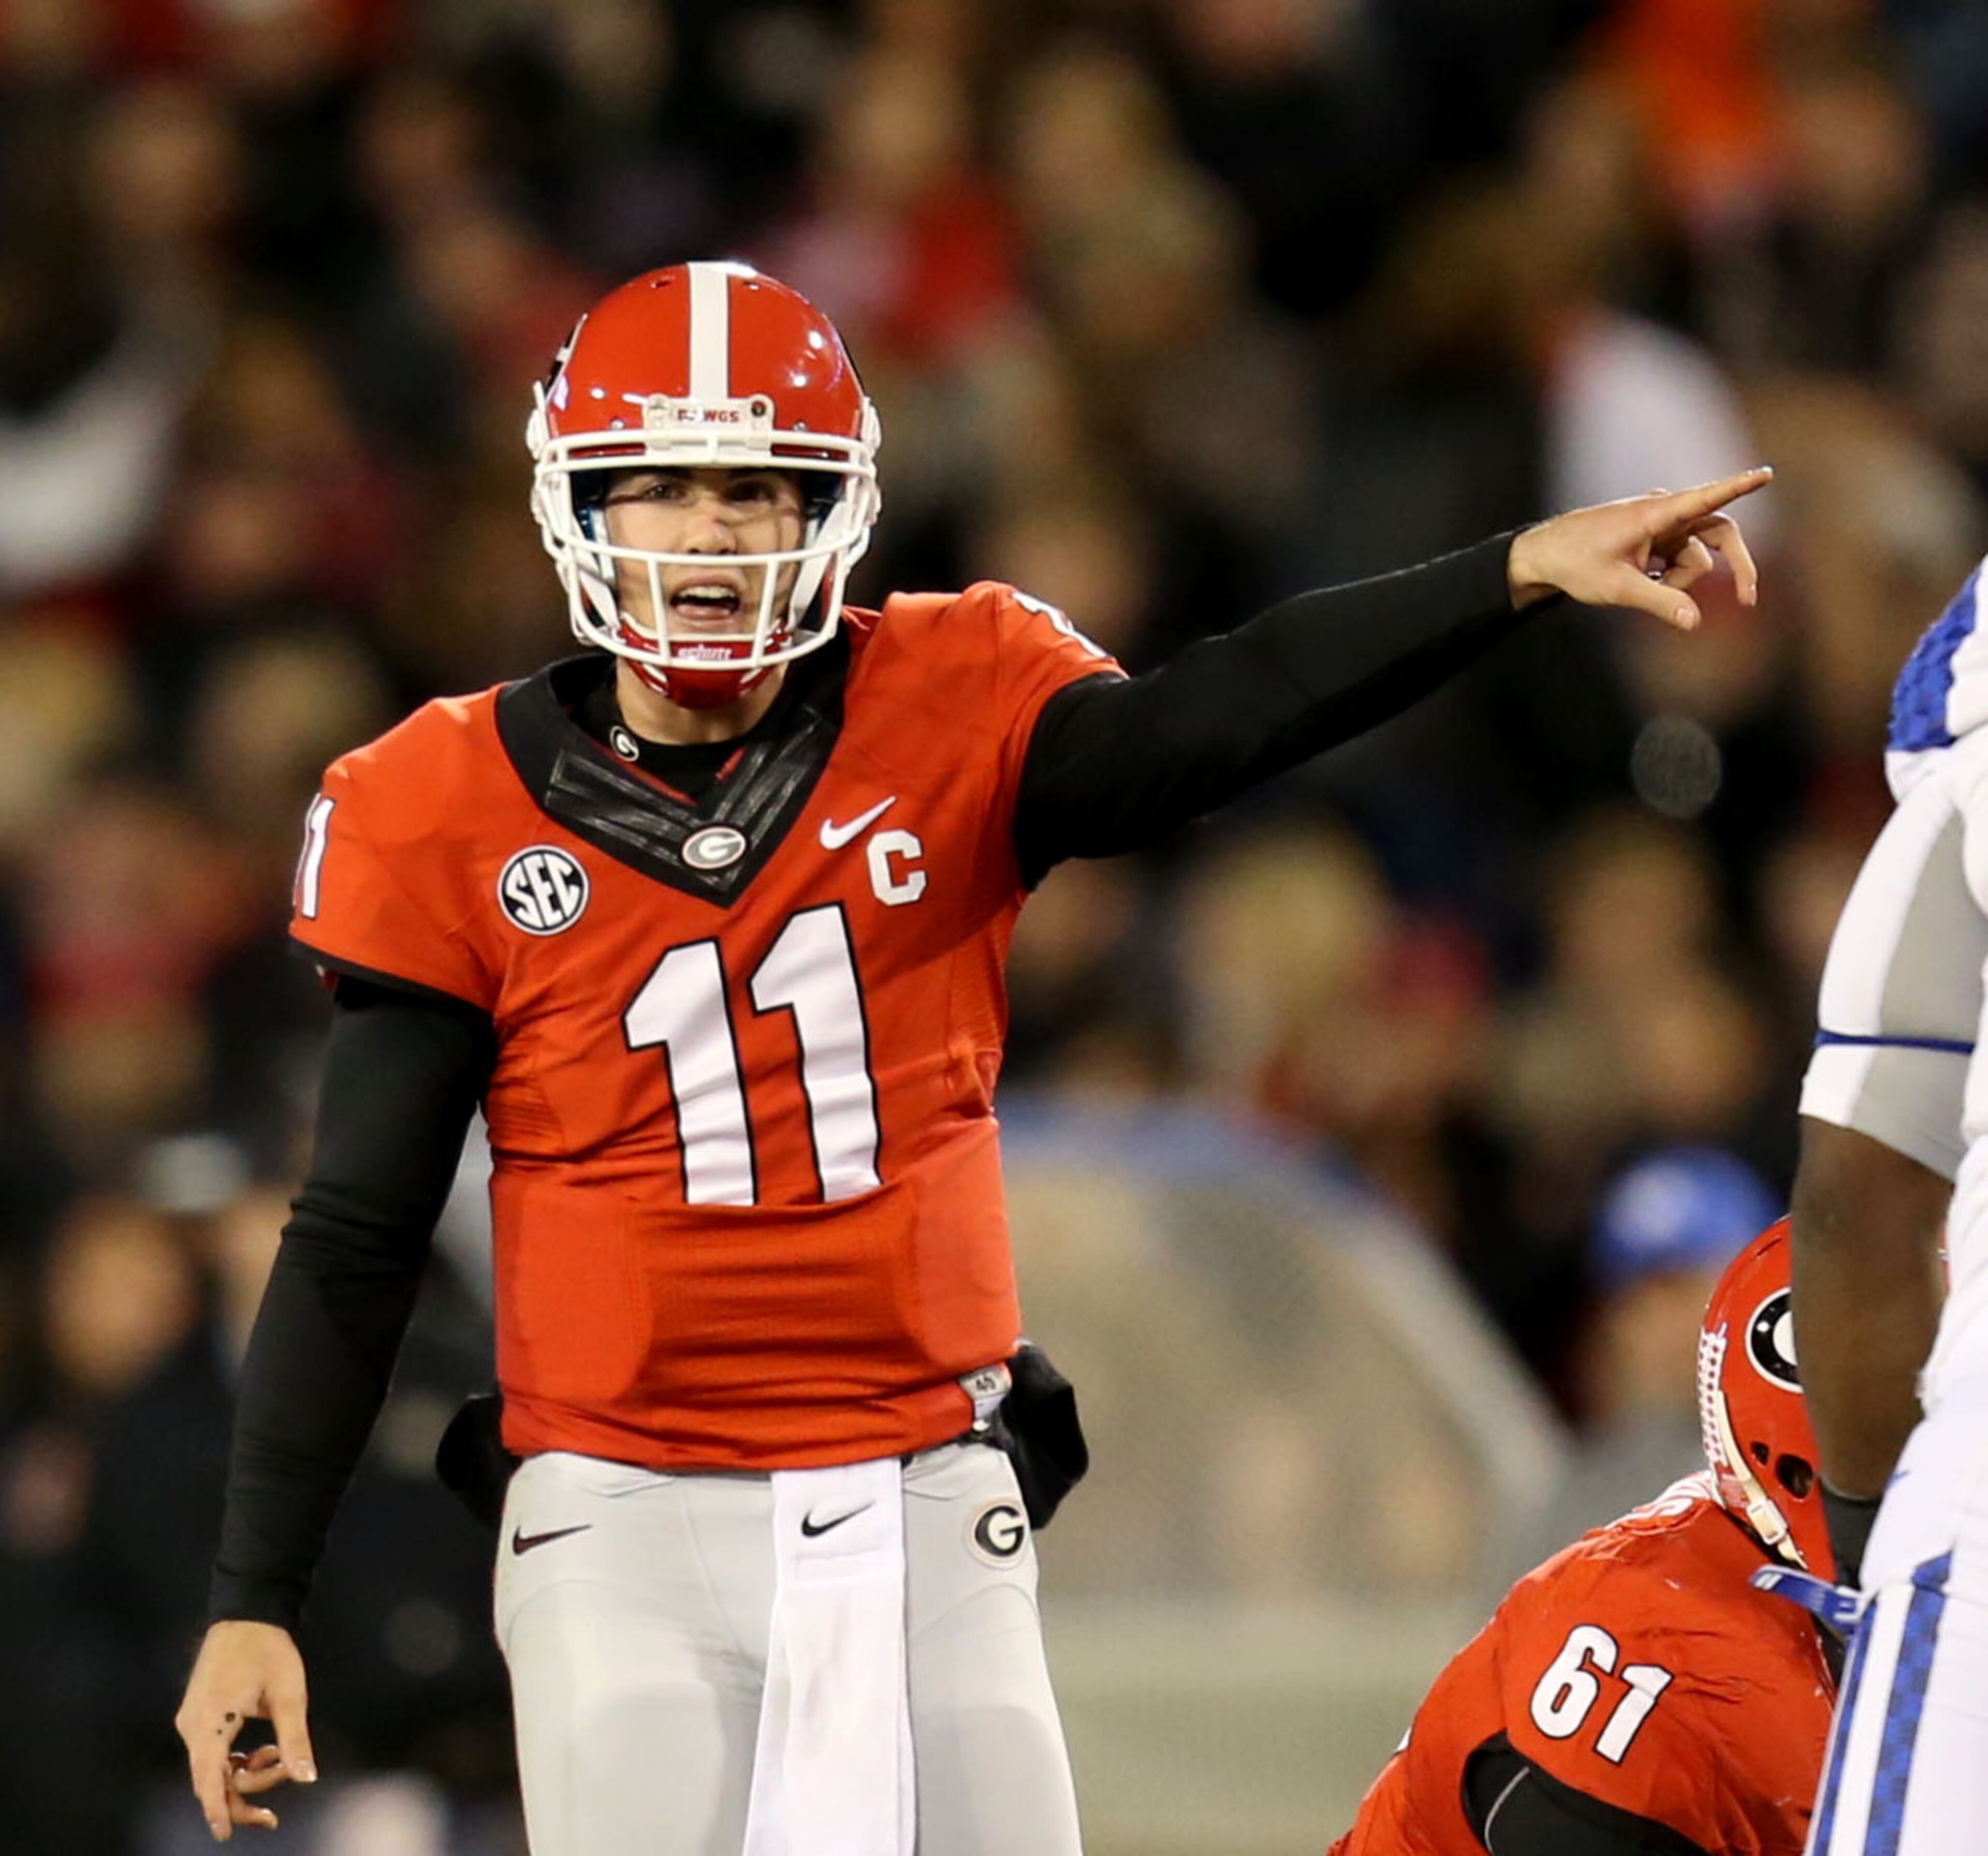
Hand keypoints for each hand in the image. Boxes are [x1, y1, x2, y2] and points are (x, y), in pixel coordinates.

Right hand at [175, 1620, 316, 1839]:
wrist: (247, 1614)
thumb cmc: (269, 1650)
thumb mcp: (289, 1695)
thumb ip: (294, 1740)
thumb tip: (307, 1778)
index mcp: (210, 1723)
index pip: (209, 1779)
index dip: (218, 1810)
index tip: (225, 1836)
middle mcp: (193, 1727)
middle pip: (212, 1780)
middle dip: (245, 1794)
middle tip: (276, 1805)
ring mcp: (193, 1722)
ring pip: (215, 1768)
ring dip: (247, 1774)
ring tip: (280, 1756)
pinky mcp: (199, 1717)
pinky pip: (215, 1754)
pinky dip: (239, 1760)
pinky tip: (265, 1750)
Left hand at [1506, 467, 1772, 628]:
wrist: (1545, 555)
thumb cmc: (1575, 564)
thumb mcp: (1616, 588)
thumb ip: (1659, 603)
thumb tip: (1695, 622)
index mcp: (1654, 514)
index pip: (1705, 499)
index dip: (1738, 487)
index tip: (1765, 474)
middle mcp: (1664, 512)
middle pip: (1719, 533)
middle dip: (1733, 565)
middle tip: (1747, 600)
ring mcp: (1662, 524)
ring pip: (1695, 556)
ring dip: (1679, 580)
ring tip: (1642, 586)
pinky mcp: (1657, 536)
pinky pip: (1680, 559)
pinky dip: (1669, 576)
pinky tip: (1642, 580)